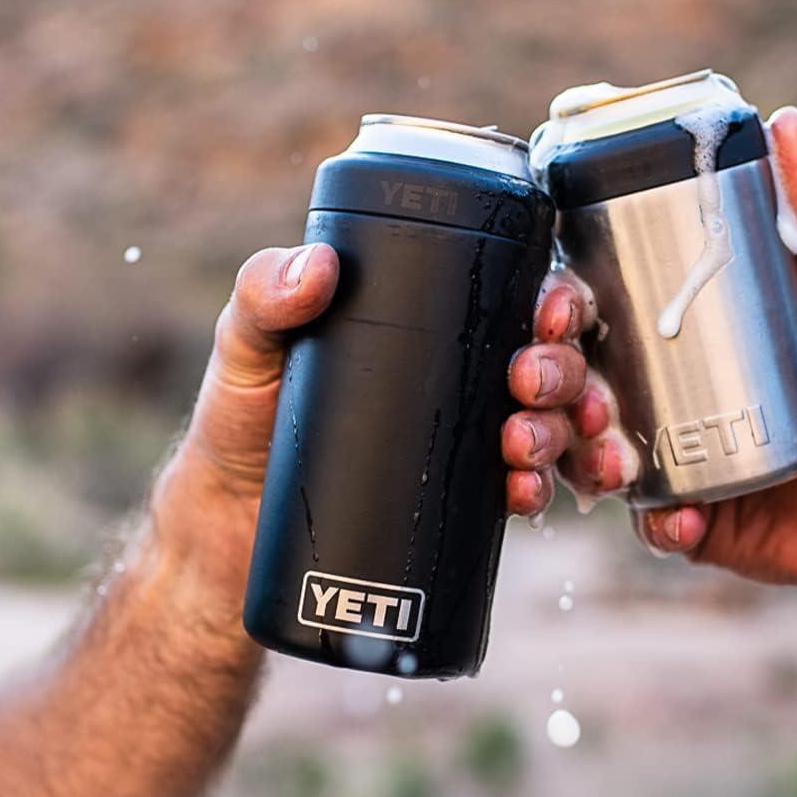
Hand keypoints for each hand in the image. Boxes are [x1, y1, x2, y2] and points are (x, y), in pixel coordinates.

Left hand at [157, 241, 588, 609]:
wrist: (233, 528)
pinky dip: (546, 490)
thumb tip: (314, 268)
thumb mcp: (248, 349)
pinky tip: (529, 495)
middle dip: (563, 370)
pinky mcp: (465, 503)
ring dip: (562, 432)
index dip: (554, 298)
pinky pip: (529, 490)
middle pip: (551, 359)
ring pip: (553, 424)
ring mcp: (471, 441)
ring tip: (522, 446)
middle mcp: (466, 376)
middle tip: (528, 385)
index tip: (549, 312)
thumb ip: (263, 298)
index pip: (515, 295)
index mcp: (431, 321)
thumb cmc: (240, 423)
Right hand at [557, 107, 796, 602]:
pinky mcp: (686, 520)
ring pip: (578, 456)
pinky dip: (654, 522)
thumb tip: (786, 120)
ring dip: (564, 455)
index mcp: (673, 335)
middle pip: (564, 382)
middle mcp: (655, 395)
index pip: (588, 312)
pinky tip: (677, 517)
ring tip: (602, 457)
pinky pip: (646, 523)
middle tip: (555, 385)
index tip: (562, 306)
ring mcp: (666, 460)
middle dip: (539, 381)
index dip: (555, 306)